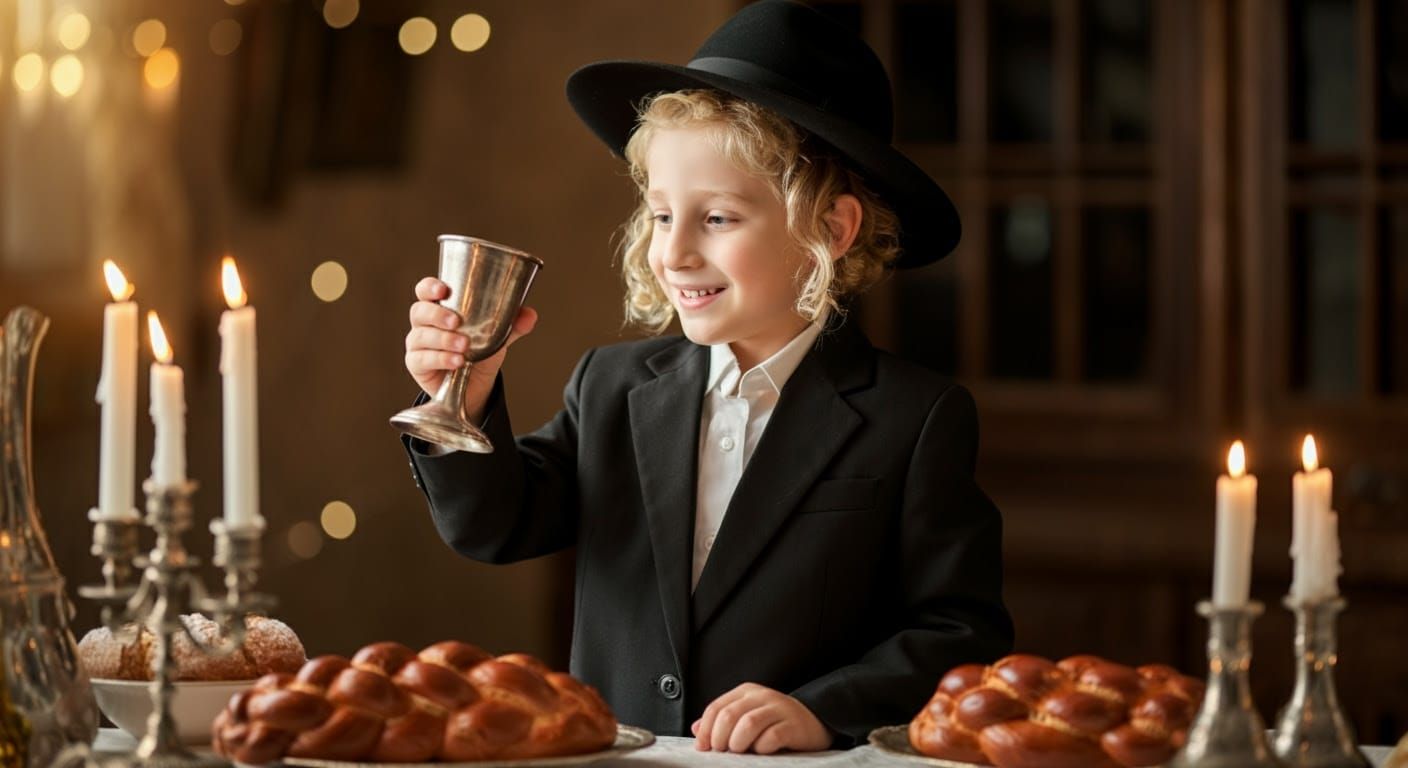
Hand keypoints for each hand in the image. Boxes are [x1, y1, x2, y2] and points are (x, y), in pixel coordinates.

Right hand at [404, 277, 536, 420]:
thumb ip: (513, 324)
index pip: (425, 291)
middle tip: (457, 321)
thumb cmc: (480, 350)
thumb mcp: (499, 336)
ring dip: (443, 339)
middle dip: (437, 314)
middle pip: (419, 311)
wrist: (474, 385)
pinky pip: (421, 359)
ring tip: (464, 346)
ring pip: (420, 336)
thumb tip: (530, 314)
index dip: (429, 287)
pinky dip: (440, 359)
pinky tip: (456, 361)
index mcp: (440, 307)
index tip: (442, 290)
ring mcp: (417, 344)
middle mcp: (424, 323)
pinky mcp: (416, 365)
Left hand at [690, 683, 830, 753]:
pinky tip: (763, 750)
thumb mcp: (747, 715)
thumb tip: (696, 729)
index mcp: (746, 692)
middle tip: (722, 751)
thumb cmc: (776, 721)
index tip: (703, 748)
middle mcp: (761, 696)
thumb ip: (722, 720)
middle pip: (729, 716)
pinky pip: (772, 736)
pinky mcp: (793, 725)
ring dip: (738, 743)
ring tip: (740, 751)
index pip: (716, 708)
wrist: (815, 719)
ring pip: (748, 724)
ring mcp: (779, 709)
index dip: (705, 730)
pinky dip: (762, 747)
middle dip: (719, 738)